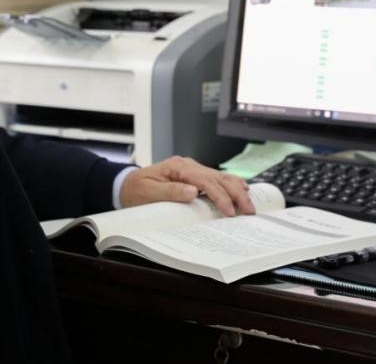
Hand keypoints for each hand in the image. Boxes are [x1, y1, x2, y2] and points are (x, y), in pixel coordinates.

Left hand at [119, 156, 254, 216]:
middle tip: (249, 210)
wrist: (126, 185)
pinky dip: (229, 184)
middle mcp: (187, 165)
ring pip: (219, 177)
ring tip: (249, 203)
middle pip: (217, 178)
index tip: (229, 211)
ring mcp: (191, 169)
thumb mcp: (149, 192)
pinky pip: (215, 179)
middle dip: (235, 194)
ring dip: (236, 189)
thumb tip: (193, 191)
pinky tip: (241, 189)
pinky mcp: (193, 176)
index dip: (219, 196)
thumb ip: (170, 191)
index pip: (205, 181)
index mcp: (178, 167)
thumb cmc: (136, 190)